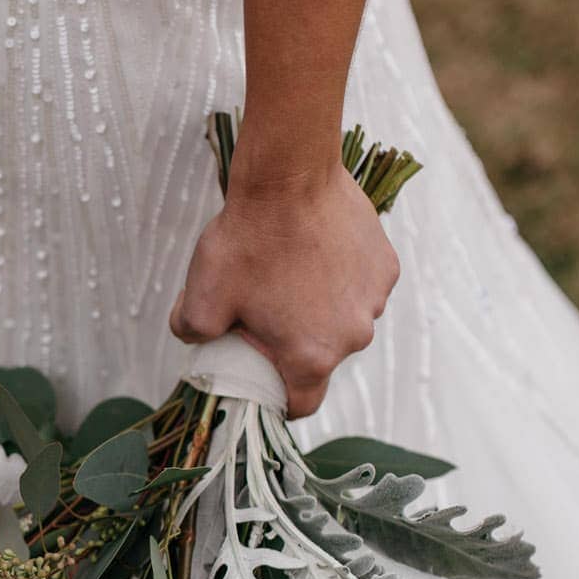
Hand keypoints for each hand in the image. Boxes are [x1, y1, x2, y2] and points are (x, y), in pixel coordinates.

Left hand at [169, 150, 400, 418]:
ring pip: (343, 319)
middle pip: (321, 356)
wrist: (289, 175)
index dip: (279, 398)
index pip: (302, 403)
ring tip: (289, 272)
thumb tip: (195, 338)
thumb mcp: (200, 297)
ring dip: (320, 308)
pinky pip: (359, 285)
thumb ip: (193, 333)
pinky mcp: (385, 264)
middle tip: (264, 309)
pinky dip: (340, 278)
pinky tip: (313, 251)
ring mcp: (375, 298)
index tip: (263, 381)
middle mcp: (354, 335)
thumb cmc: (246, 239)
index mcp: (312, 355)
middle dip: (294, 342)